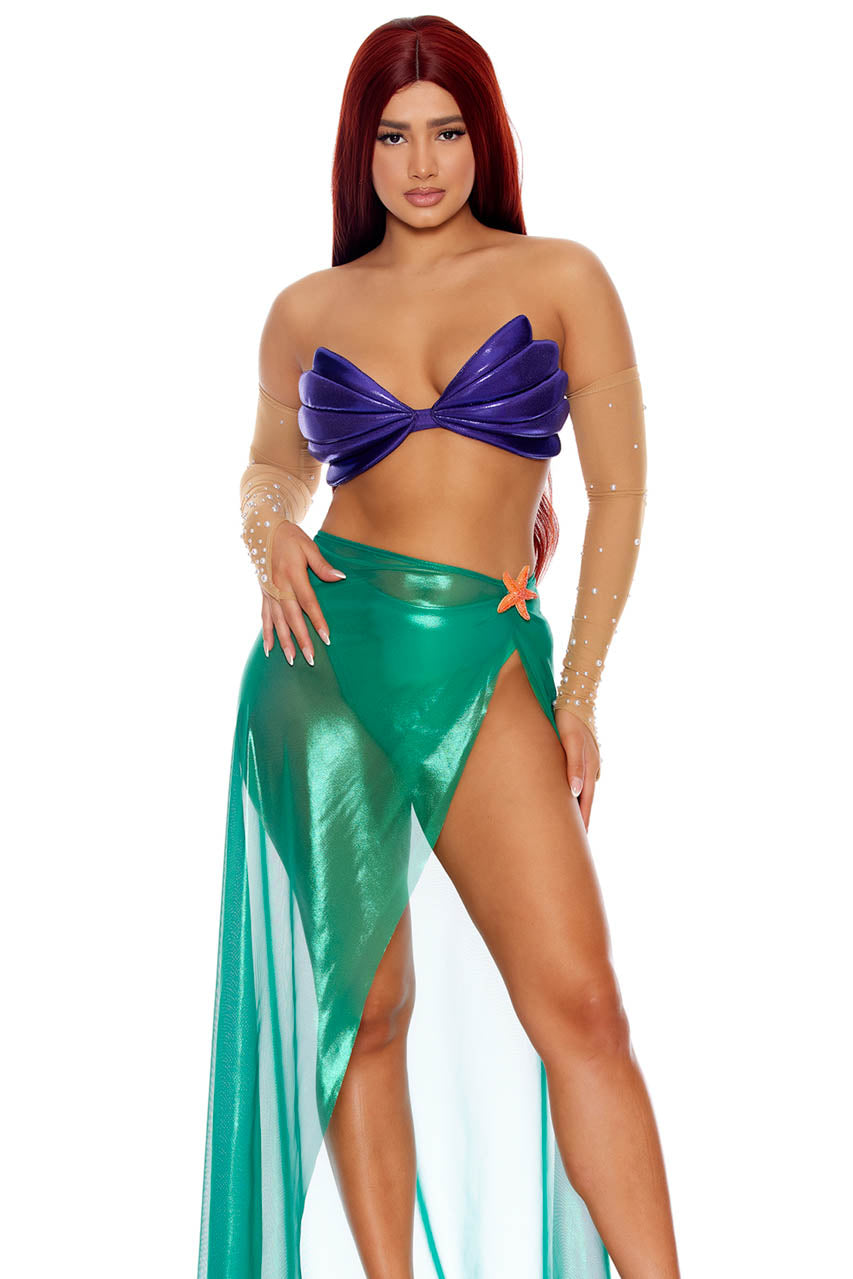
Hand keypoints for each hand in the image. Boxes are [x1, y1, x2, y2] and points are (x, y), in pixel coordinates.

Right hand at [260, 522, 346, 664]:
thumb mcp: (308, 545)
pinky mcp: (264, 593)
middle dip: (301, 639)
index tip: (326, 638)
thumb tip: (340, 578)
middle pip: (291, 617)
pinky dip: (267, 633)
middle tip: (310, 658)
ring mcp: (269, 591)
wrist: (262, 529)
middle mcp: (279, 586)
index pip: (308, 602)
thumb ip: (322, 565)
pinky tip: (269, 650)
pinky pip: (264, 617)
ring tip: (291, 659)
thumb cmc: (290, 537)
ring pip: (276, 621)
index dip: (317, 620)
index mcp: (292, 574)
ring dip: (284, 641)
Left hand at [554, 708, 600, 829]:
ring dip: (575, 806)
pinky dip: (572, 792)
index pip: (586, 803)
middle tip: (571, 840)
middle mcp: (591, 768)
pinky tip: (565, 797)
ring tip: (566, 824)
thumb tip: (575, 793)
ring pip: (581, 791)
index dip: (582, 822)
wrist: (574, 697)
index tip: (577, 841)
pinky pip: (577, 780)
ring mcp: (588, 762)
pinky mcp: (582, 756)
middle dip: (579, 819)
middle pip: (585, 800)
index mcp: (589, 769)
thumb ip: (574, 767)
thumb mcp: (571, 741)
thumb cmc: (569, 720)